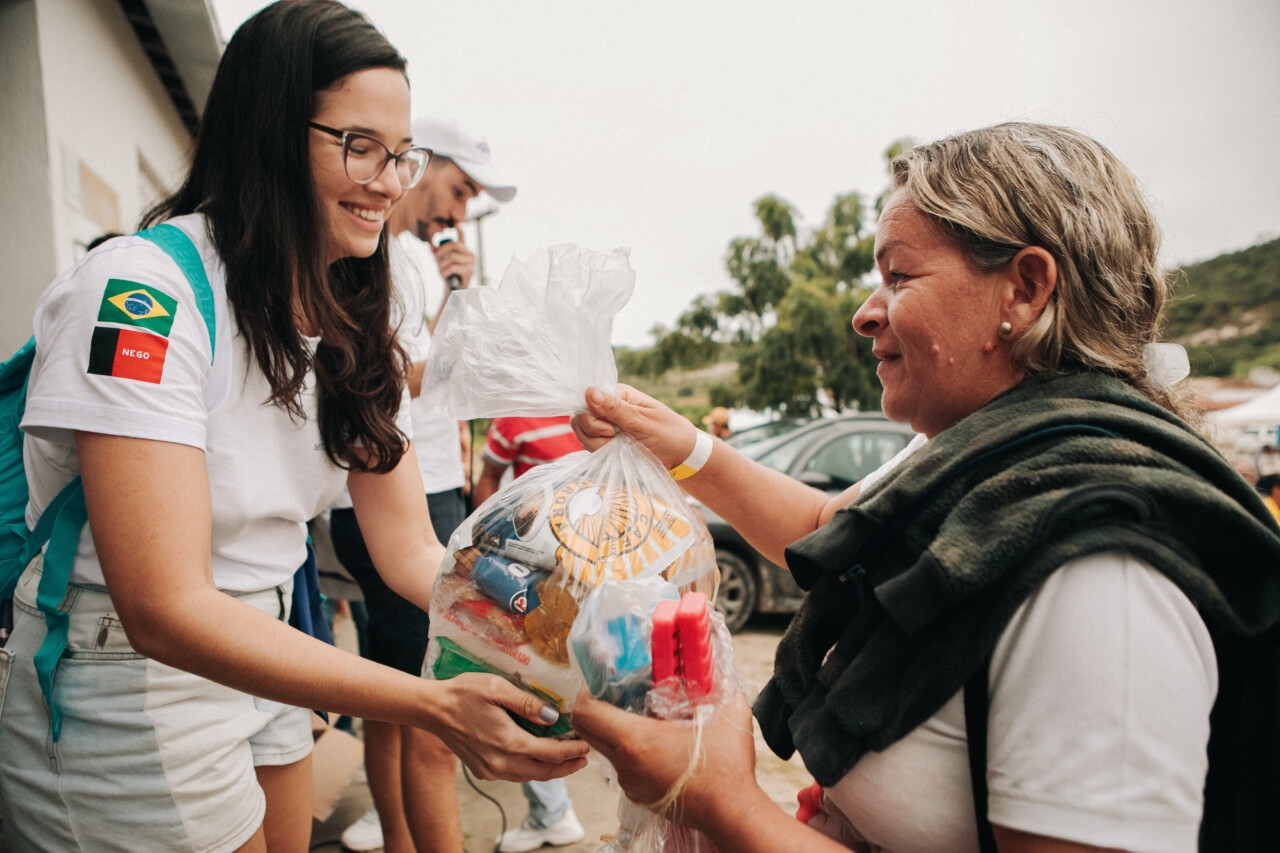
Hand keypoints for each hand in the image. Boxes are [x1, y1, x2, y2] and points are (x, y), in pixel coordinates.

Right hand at [425, 674, 589, 781]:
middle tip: (584, 757)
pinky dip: (532, 768)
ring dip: (551, 769)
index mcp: (508, 742)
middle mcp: (501, 763)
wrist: (433, 710)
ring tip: (567, 759)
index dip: (572, 750)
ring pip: (530, 776)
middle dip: (567, 766)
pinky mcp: (483, 771)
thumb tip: (553, 717)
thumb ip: (527, 703)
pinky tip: (538, 757)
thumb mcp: (497, 688)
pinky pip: (515, 774)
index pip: (551, 753)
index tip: (587, 744)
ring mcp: (491, 770)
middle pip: (544, 771)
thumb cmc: (464, 693)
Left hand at [432, 235, 475, 289]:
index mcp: (464, 251)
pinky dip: (445, 271)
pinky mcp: (469, 272)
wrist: (453, 292)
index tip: (457, 224)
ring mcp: (471, 263)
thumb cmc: (448, 276)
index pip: (462, 238)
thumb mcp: (440, 262)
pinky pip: (453, 267)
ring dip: (442, 264)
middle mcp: (470, 255)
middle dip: (441, 250)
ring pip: (452, 257)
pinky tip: (443, 275)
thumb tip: (429, 244)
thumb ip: (436, 253)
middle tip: (434, 258)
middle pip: (454, 245)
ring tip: (439, 270)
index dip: (460, 231)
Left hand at [571, 688, 759, 834]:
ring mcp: (629, 783)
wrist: (733, 813)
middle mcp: (625, 764)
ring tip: (647, 717)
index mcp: (636, 740)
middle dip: (596, 707)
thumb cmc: (729, 765)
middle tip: (619, 692)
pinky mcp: (638, 794)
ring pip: (607, 748)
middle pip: (587, 730)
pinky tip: (660, 744)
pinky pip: (623, 765)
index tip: (604, 680)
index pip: (585, 712)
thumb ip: (714, 680)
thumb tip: (706, 658)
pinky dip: (632, 751)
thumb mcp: (727, 710)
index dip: (587, 691)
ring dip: (617, 730)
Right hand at [574, 385, 700, 469]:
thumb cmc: (669, 434)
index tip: (610, 430)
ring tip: (621, 448)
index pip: (586, 400)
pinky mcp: (607, 444)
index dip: (591, 418)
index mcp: (618, 396)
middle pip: (580, 420)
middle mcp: (608, 410)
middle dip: (595, 434)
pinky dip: (601, 455)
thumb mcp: (643, 422)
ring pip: (584, 436)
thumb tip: (589, 391)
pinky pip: (591, 449)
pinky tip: (617, 455)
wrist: (682, 457)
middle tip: (616, 438)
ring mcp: (606, 428)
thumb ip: (615, 409)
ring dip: (599, 446)